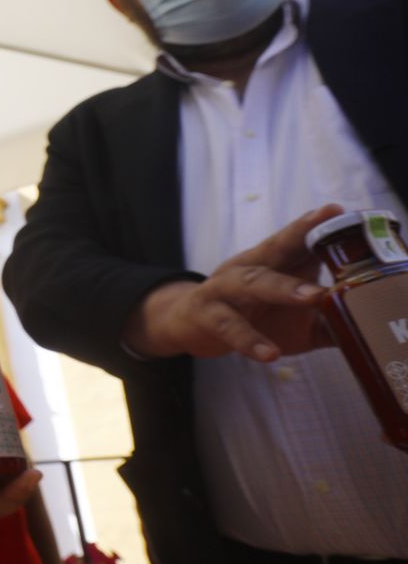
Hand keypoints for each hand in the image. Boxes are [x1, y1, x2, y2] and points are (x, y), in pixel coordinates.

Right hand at [123, 204, 341, 361]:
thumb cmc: (251, 317)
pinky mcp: (207, 313)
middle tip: (331, 240)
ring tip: (312, 298)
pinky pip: (229, 325)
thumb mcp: (296, 322)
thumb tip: (375, 331)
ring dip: (283, 288)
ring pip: (253, 282)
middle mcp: (250, 267)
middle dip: (301, 238)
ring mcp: (225, 288)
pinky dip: (249, 339)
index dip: (316, 224)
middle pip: (276, 248)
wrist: (189, 324)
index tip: (339, 210)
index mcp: (274, 263)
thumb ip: (331, 322)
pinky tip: (269, 353)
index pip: (298, 239)